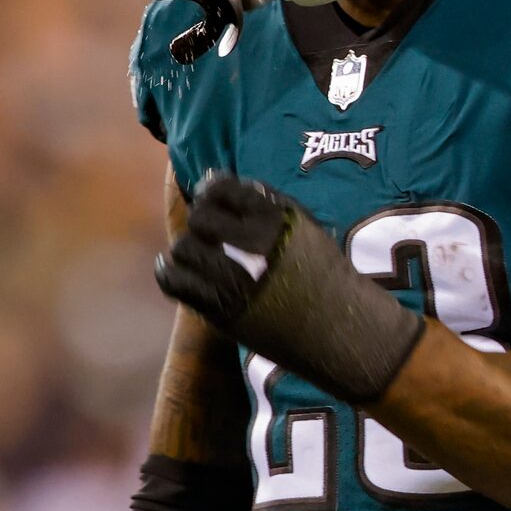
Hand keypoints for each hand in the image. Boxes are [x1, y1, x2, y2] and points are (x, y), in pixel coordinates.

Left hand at [154, 171, 423, 404]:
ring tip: (195, 255)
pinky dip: (168, 271)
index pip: (221, 187)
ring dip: (186, 249)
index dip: (209, 189)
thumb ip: (264, 203)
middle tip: (206, 233)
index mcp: (278, 219)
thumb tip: (211, 180)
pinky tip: (174, 268)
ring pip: (184, 248)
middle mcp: (255, 247)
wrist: (342, 329)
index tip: (209, 197)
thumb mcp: (305, 226)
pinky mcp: (223, 311)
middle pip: (199, 217)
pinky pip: (175, 282)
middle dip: (200, 222)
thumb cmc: (323, 275)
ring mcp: (237, 280)